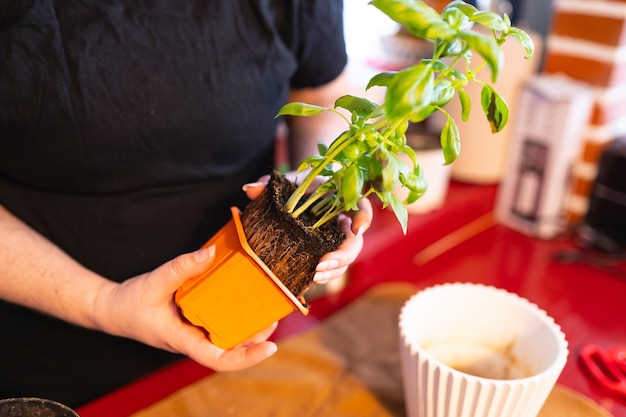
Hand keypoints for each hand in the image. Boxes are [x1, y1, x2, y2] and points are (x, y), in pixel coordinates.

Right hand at [92, 246, 277, 371]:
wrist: (112, 309)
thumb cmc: (130, 303)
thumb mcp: (155, 282)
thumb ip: (182, 268)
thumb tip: (211, 253)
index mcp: (182, 340)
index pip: (218, 359)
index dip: (246, 358)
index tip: (269, 348)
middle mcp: (193, 339)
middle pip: (231, 348)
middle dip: (256, 338)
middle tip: (275, 317)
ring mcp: (194, 332)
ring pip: (227, 336)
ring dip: (249, 326)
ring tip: (268, 308)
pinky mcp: (194, 321)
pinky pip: (219, 322)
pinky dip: (234, 313)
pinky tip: (244, 298)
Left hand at [243, 172, 371, 283]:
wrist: (297, 198)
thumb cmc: (298, 185)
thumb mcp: (287, 182)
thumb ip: (269, 183)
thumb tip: (249, 189)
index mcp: (341, 200)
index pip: (362, 206)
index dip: (364, 217)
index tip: (357, 228)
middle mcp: (344, 223)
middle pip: (355, 243)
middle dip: (341, 256)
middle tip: (321, 265)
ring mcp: (337, 240)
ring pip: (345, 260)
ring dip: (332, 271)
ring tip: (314, 276)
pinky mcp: (327, 253)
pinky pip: (332, 268)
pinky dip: (324, 275)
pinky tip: (309, 280)